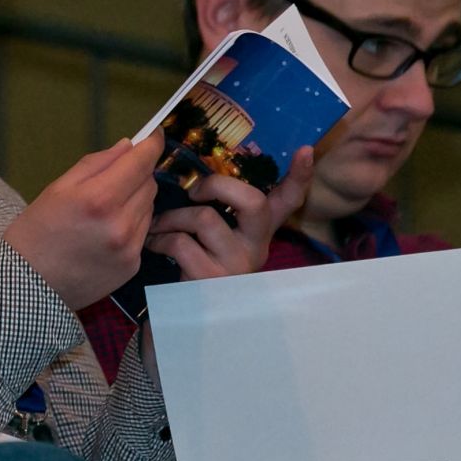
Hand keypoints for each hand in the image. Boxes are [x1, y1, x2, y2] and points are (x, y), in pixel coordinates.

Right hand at [2, 133, 163, 310]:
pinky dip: (132, 224)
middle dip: (136, 174)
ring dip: (135, 200)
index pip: (140, 162)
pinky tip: (106, 232)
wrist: (27, 285)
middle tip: (112, 179)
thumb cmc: (36, 231)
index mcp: (99, 198)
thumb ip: (96, 163)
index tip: (154, 135)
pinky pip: (143, 232)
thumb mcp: (58, 187)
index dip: (151, 144)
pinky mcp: (133, 266)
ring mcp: (130, 248)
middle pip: (149, 183)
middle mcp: (121, 223)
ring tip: (105, 210)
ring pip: (149, 207)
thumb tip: (129, 147)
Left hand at [147, 146, 313, 279]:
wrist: (183, 310)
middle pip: (253, 202)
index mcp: (259, 231)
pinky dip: (160, 238)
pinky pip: (181, 243)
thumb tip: (196, 172)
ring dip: (172, 217)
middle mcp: (256, 248)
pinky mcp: (212, 280)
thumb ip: (216, 208)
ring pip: (205, 219)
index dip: (300, 176)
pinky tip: (154, 243)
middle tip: (192, 192)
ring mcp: (236, 265)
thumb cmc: (196, 261)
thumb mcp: (212, 234)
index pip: (289, 201)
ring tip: (159, 225)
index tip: (306, 149)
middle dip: (216, 185)